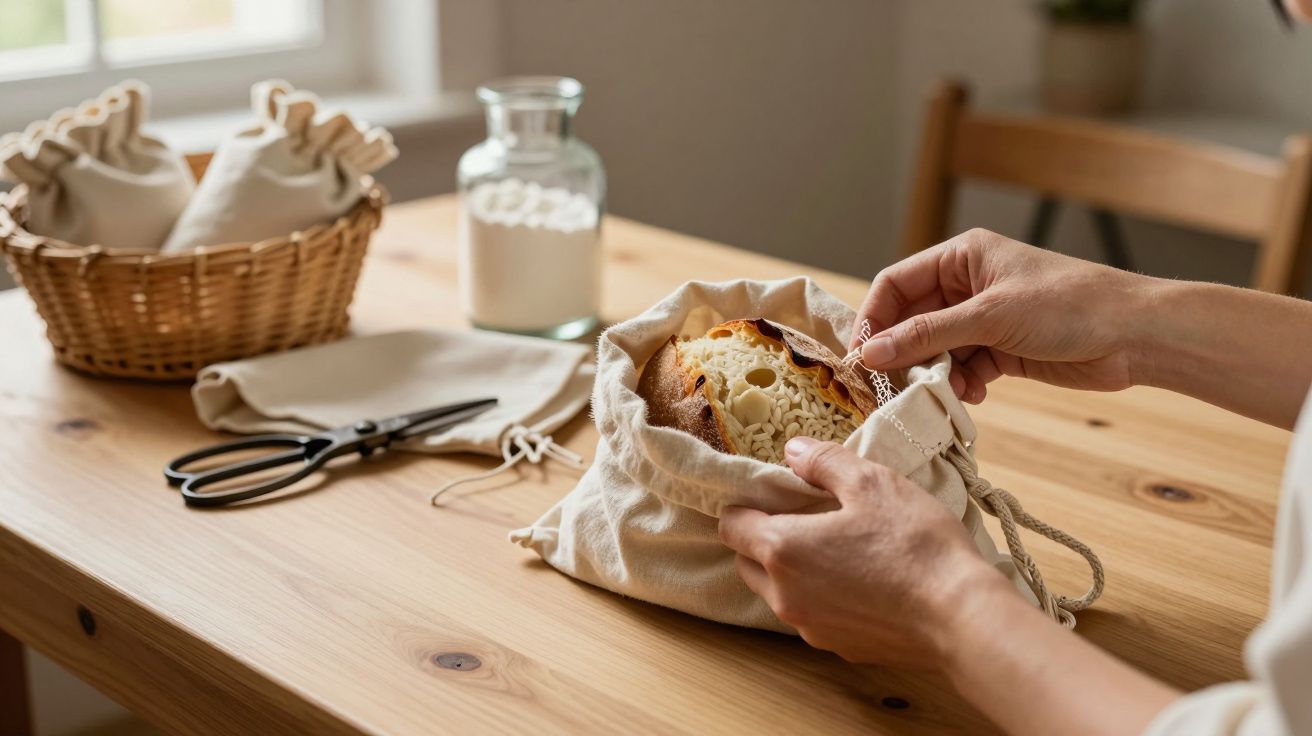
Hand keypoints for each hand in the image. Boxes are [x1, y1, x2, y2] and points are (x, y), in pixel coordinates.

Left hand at [718, 436, 1011, 668]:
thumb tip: (793, 451)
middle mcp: (784, 595)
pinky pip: (812, 616)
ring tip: (835, 546)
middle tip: (804, 516)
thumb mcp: (871, 482)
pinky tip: (859, 579)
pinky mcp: (839, 648)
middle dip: (763, 539)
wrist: (961, 617)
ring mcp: (810, 627)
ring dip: (790, 570)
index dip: (746, 505)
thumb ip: (823, 462)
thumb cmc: (915, 544)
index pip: (731, 526)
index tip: (772, 494)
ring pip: (777, 593)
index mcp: (782, 549)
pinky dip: (820, 596)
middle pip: (748, 562)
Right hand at [850, 229, 1152, 403]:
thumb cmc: (1069, 306)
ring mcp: (984, 319)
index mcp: (962, 257)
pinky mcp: (1001, 349)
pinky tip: (976, 394)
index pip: (896, 284)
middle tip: (893, 387)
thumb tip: (869, 354)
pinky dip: (961, 384)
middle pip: (911, 321)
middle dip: (903, 354)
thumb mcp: (990, 317)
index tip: (861, 357)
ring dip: (934, 375)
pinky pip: (962, 368)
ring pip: (935, 350)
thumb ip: (926, 336)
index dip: (873, 319)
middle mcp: (968, 285)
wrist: (1136, 335)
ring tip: (945, 393)